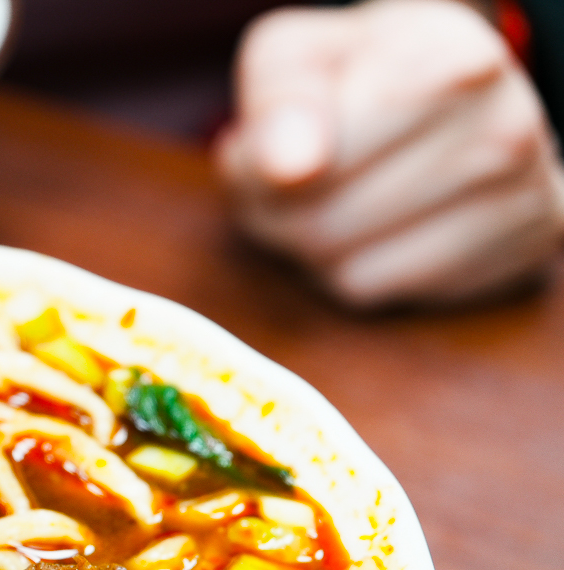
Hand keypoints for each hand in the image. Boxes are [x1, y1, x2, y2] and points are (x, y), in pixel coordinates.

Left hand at [216, 0, 563, 307]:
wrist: (453, 89)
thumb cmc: (359, 73)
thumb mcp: (296, 56)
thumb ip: (280, 99)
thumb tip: (291, 168)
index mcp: (449, 64)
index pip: (308, 172)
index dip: (258, 177)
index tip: (259, 153)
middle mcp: (503, 130)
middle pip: (325, 231)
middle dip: (281, 219)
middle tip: (288, 186)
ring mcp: (526, 195)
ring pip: (353, 277)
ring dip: (316, 255)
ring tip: (332, 202)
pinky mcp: (525, 251)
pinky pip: (393, 299)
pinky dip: (364, 275)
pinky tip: (374, 229)